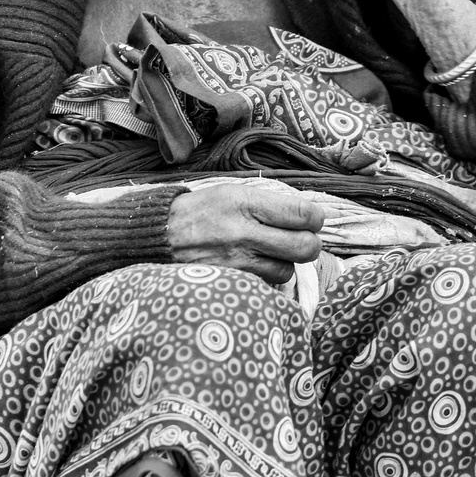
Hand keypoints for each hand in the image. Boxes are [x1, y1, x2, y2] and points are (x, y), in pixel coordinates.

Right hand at [167, 185, 325, 284]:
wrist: (160, 234)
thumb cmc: (201, 211)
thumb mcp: (233, 192)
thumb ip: (270, 203)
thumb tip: (309, 216)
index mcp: (245, 202)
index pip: (304, 213)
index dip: (315, 218)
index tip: (310, 219)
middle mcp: (243, 232)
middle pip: (305, 247)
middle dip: (310, 243)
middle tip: (300, 238)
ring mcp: (237, 261)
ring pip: (288, 270)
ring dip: (285, 262)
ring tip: (269, 252)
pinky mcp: (231, 281)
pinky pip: (266, 284)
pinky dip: (266, 277)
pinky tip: (254, 265)